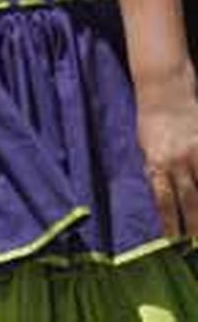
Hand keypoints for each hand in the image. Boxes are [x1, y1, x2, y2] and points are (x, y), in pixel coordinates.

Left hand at [136, 71, 197, 236]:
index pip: (164, 200)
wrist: (165, 91)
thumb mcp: (144, 147)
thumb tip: (161, 196)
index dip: (170, 222)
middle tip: (196, 246)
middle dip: (195, 225)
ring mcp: (197, 153)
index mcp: (156, 163)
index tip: (174, 241)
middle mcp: (178, 161)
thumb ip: (154, 170)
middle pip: (190, 200)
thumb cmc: (150, 121)